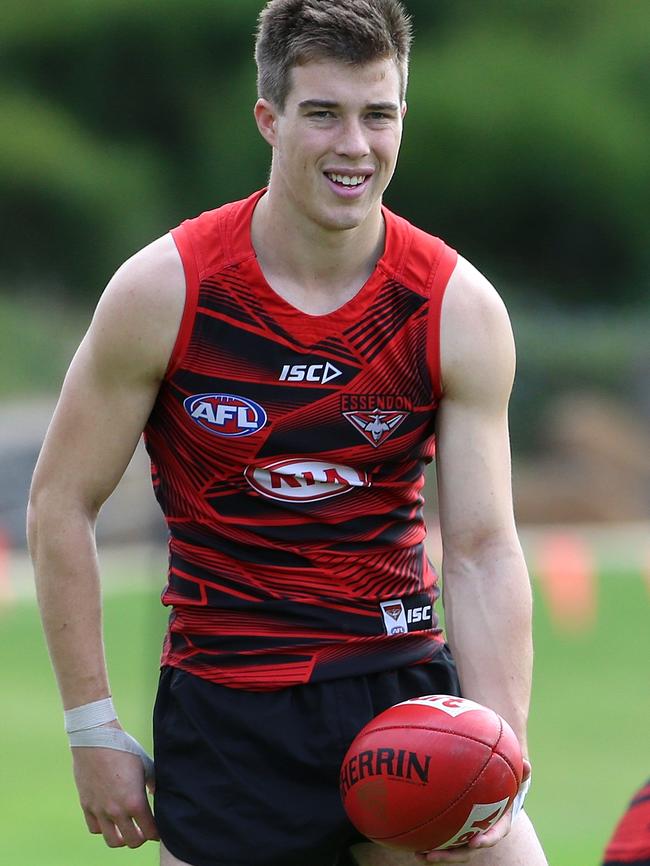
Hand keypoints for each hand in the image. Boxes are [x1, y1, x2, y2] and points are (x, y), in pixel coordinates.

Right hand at [71, 729, 158, 847]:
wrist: (95, 739)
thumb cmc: (124, 749)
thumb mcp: (146, 764)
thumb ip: (153, 783)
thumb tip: (157, 794)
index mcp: (135, 801)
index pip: (150, 831)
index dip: (157, 833)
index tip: (159, 830)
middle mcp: (117, 811)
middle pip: (131, 842)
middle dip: (141, 838)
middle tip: (144, 831)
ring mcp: (100, 810)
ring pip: (112, 841)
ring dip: (122, 838)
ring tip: (127, 829)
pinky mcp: (86, 805)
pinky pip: (95, 828)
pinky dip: (104, 828)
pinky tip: (110, 819)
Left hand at [415, 760, 531, 863]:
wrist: (498, 794)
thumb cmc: (507, 785)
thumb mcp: (516, 779)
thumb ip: (521, 773)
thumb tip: (527, 764)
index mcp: (498, 825)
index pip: (494, 835)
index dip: (486, 840)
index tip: (476, 842)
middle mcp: (482, 834)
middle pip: (466, 850)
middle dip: (450, 856)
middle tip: (432, 855)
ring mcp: (468, 835)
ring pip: (452, 849)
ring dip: (436, 853)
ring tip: (418, 854)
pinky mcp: (456, 832)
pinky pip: (443, 837)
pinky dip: (430, 839)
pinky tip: (412, 838)